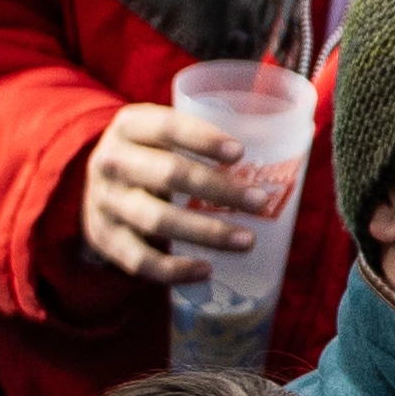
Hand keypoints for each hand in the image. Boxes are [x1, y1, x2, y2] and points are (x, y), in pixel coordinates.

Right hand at [76, 102, 262, 285]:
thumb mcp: (164, 134)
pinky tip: (206, 270)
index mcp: (129, 126)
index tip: (240, 153)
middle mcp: (111, 162)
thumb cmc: (152, 154)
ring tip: (246, 241)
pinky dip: (173, 269)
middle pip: (167, 174)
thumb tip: (304, 135)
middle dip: (217, 189)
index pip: (165, 126)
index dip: (202, 138)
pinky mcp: (104, 239)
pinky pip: (138, 260)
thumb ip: (209, 135)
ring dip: (205, 232)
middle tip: (261, 201)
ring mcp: (104, 203)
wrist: (90, 186)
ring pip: (156, 220)